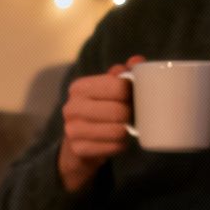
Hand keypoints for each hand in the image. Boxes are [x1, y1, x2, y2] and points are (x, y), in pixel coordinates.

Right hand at [55, 57, 141, 191]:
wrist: (77, 142)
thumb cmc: (98, 109)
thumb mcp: (107, 89)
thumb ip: (122, 74)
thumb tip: (137, 61)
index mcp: (79, 87)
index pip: (117, 86)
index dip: (132, 93)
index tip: (133, 97)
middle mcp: (72, 107)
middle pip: (118, 111)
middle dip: (131, 115)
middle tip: (132, 116)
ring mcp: (72, 130)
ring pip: (117, 131)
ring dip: (127, 131)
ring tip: (125, 128)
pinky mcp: (79, 149)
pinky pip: (114, 147)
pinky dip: (121, 145)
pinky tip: (117, 141)